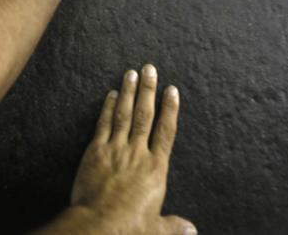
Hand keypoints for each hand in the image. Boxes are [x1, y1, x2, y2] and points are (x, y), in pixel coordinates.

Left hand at [66, 65, 194, 234]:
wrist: (99, 225)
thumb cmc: (129, 228)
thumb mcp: (156, 229)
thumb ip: (174, 226)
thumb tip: (191, 231)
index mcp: (156, 169)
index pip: (166, 132)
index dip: (170, 109)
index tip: (172, 90)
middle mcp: (138, 154)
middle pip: (145, 115)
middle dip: (148, 90)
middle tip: (150, 68)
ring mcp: (116, 150)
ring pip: (124, 114)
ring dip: (128, 92)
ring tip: (131, 73)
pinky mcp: (96, 152)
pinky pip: (103, 125)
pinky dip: (107, 108)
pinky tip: (110, 94)